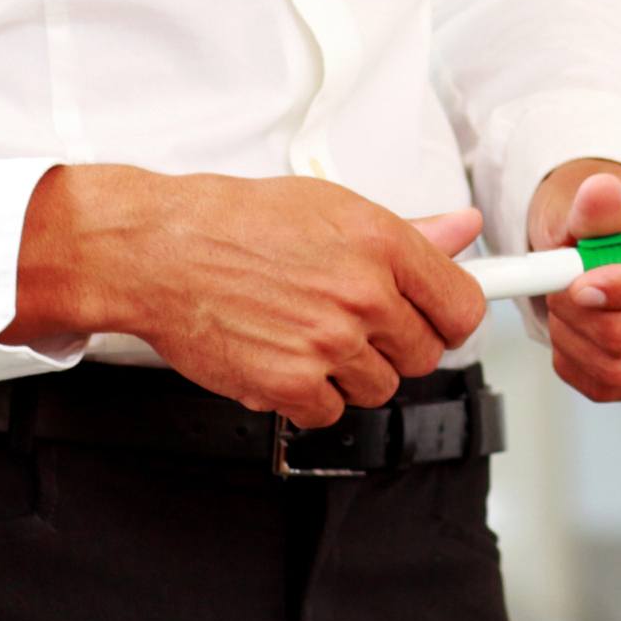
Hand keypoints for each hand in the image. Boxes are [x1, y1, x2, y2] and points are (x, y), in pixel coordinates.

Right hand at [9, 165, 485, 428]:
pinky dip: (307, 396)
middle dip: (391, 346)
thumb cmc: (233, 223)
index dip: (448, 318)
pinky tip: (281, 357)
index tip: (436, 321)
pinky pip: (329, 413)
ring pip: (378, 388)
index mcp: (380, 242)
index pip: (461, 305)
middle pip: (423, 355)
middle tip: (351, 323)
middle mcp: (362, 293)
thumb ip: (407, 231)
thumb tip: (461, 229)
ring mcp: (329, 343)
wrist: (159, 251)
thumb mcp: (329, 207)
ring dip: (348, 373)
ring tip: (305, 333)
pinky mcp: (292, 384)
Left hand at [522, 163, 620, 402]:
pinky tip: (573, 324)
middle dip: (578, 311)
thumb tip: (601, 192)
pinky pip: (605, 385)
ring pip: (617, 367)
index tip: (580, 285)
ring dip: (571, 335)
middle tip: (558, 280)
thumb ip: (595, 204)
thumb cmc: (601, 212)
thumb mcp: (589, 194)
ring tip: (564, 299)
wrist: (597, 230)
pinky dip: (572, 357)